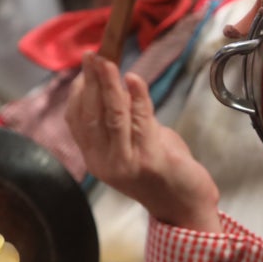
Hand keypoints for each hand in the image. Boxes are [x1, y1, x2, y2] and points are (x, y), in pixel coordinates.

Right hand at [66, 53, 221, 231]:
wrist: (185, 206)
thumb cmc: (162, 171)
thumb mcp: (133, 143)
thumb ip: (122, 119)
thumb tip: (114, 84)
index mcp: (95, 158)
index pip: (77, 119)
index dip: (79, 89)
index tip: (86, 65)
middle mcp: (104, 162)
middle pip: (91, 114)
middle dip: (92, 81)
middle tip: (94, 55)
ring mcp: (125, 163)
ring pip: (113, 116)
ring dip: (110, 85)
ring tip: (109, 62)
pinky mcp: (149, 160)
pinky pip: (140, 122)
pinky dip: (138, 98)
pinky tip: (135, 80)